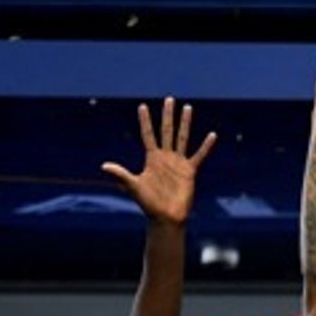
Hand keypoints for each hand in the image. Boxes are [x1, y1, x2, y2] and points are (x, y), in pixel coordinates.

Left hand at [104, 98, 214, 224]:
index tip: (143, 107)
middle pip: (166, 131)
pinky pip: (199, 155)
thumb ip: (121, 174)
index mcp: (151, 158)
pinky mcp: (190, 171)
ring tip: (188, 108)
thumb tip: (104, 166)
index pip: (148, 135)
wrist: (166, 217)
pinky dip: (205, 146)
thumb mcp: (134, 186)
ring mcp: (178, 163)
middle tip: (169, 99)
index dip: (145, 121)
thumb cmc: (148, 203)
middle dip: (167, 115)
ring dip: (185, 123)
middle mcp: (165, 157)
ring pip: (182, 138)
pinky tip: (211, 135)